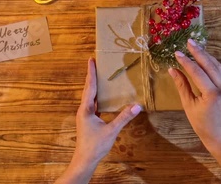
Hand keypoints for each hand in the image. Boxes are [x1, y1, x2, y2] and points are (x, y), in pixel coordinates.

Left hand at [56, 58, 140, 183]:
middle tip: (95, 63)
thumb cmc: (95, 145)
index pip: (89, 87)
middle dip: (91, 76)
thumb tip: (137, 106)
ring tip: (100, 76)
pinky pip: (93, 104)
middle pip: (88, 89)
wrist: (85, 160)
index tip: (91, 60)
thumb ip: (124, 117)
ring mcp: (85, 115)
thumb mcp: (111, 130)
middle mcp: (83, 109)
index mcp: (86, 109)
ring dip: (94, 85)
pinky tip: (103, 96)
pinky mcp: (88, 120)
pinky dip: (98, 96)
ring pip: (90, 96)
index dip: (91, 73)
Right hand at [169, 40, 220, 183]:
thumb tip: (173, 69)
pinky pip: (220, 70)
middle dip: (198, 52)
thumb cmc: (202, 124)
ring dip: (206, 55)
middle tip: (188, 41)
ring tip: (195, 46)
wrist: (220, 135)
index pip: (197, 72)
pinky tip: (204, 57)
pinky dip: (211, 62)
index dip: (186, 61)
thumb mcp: (189, 105)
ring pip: (217, 65)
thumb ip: (182, 85)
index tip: (176, 52)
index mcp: (211, 94)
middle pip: (209, 64)